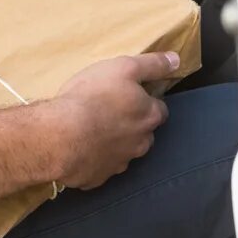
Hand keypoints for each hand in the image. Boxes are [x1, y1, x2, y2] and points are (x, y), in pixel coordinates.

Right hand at [48, 52, 177, 190]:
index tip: (131, 96)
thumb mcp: (124, 67)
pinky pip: (100, 167)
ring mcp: (119, 163)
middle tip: (112, 112)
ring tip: (94, 131)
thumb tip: (176, 60)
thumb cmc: (93, 96)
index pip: (159, 109)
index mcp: (149, 116)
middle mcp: (140, 143)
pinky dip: (94, 159)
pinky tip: (81, 148)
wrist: (62, 135)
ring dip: (115, 143)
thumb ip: (152, 65)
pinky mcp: (98, 177)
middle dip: (133, 125)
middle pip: (144, 133)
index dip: (146, 101)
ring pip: (124, 152)